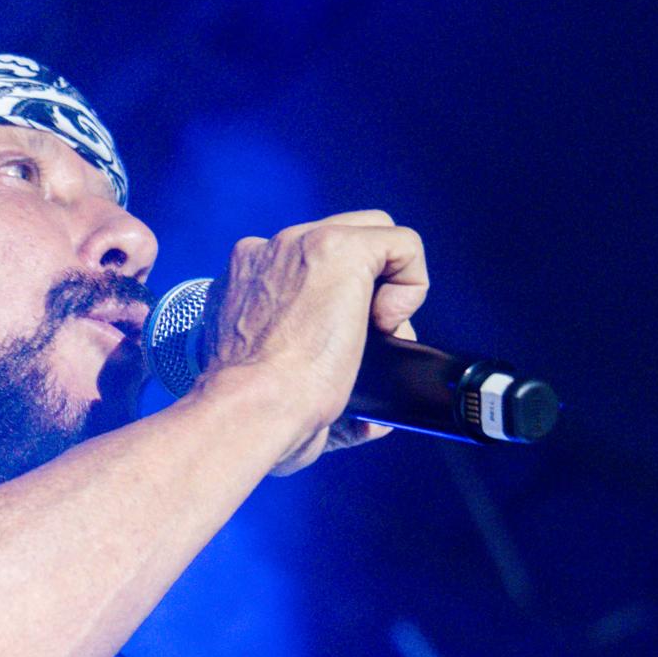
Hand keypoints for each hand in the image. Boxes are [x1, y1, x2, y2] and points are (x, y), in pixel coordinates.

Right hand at [199, 211, 428, 474]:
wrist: (251, 410)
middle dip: (363, 286)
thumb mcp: (273, 389)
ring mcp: (301, 245)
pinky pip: (401, 244)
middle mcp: (268, 252)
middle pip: (340, 241)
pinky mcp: (340, 250)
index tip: (332, 343)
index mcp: (244, 279)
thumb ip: (312, 384)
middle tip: (363, 340)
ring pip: (372, 235)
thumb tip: (369, 421)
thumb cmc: (257, 415)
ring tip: (379, 335)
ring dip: (388, 285)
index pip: (304, 265)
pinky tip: (390, 322)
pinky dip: (413, 281)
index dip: (333, 299)